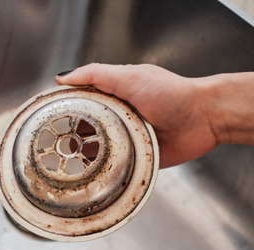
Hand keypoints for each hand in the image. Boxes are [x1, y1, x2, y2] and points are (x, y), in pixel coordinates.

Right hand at [56, 63, 218, 167]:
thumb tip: (64, 77)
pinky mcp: (138, 157)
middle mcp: (119, 117)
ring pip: (99, 148)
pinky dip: (106, 168)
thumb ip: (97, 75)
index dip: (65, 108)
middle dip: (72, 135)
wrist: (204, 118)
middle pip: (87, 127)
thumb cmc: (174, 94)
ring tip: (71, 157)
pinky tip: (93, 170)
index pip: (82, 101)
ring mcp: (128, 138)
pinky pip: (117, 165)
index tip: (49, 114)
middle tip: (57, 142)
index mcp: (115, 95)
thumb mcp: (130, 78)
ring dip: (86, 153)